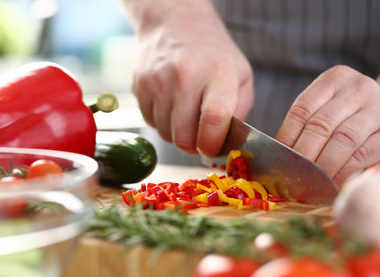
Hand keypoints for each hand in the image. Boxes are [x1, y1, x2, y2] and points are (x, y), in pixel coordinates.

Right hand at [129, 1, 253, 155]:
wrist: (175, 25)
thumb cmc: (213, 56)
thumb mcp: (241, 77)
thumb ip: (239, 112)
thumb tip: (226, 145)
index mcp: (218, 73)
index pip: (213, 120)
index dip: (212, 145)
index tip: (213, 149)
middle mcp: (184, 76)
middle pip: (184, 137)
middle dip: (194, 147)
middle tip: (201, 139)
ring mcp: (157, 81)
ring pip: (166, 134)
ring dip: (178, 135)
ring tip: (187, 116)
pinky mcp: (139, 86)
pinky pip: (151, 123)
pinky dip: (163, 123)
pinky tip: (171, 106)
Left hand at [276, 65, 379, 185]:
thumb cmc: (347, 112)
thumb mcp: (325, 106)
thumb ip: (306, 123)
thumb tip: (278, 154)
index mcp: (334, 79)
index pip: (302, 109)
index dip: (287, 138)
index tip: (277, 160)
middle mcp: (358, 89)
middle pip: (321, 125)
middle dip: (303, 155)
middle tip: (292, 176)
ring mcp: (379, 108)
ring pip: (344, 139)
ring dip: (324, 165)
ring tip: (310, 183)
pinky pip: (365, 153)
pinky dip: (346, 171)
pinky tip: (333, 183)